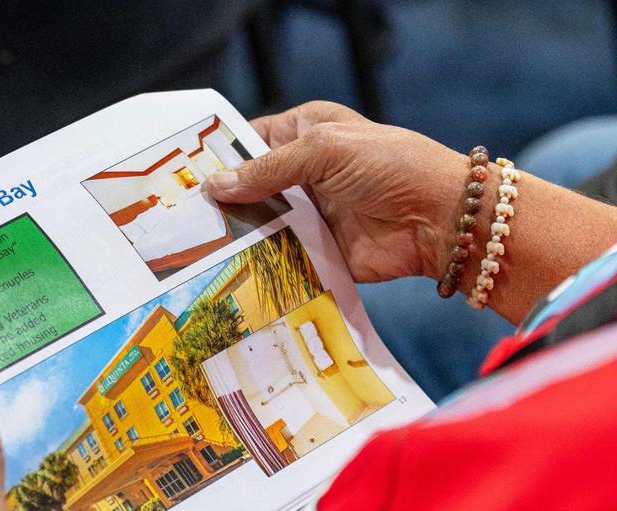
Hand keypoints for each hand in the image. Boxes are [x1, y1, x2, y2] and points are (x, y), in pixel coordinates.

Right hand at [206, 101, 467, 282]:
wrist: (440, 220)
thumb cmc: (391, 166)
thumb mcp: (324, 151)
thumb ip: (268, 169)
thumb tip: (215, 187)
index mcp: (306, 133)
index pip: (250, 140)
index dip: (219, 155)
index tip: (181, 174)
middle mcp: (303, 173)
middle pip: (249, 187)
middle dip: (221, 201)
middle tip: (176, 217)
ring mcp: (309, 214)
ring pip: (259, 224)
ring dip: (235, 234)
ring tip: (189, 247)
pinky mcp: (316, 251)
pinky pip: (279, 257)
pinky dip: (257, 263)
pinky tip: (222, 270)